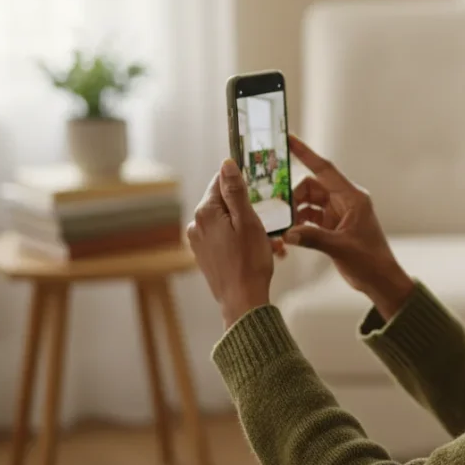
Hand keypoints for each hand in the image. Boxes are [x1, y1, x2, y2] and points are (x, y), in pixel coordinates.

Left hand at [187, 159, 276, 328]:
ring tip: (267, 242)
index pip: (221, 182)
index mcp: (206, 212)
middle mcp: (196, 224)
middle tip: (268, 225)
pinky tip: (254, 251)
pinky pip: (223, 237)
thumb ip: (236, 191)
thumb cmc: (250, 262)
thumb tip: (226, 163)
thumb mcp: (249, 221)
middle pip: (224, 202)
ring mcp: (198, 241)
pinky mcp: (203, 255)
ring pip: (225, 221)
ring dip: (246, 226)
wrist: (242, 300)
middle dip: (247, 209)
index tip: (259, 191)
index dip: (241, 183)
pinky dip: (239, 239)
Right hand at [283, 135, 414, 318]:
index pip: (325, 169)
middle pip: (311, 187)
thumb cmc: (370, 261)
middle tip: (279, 211)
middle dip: (293, 196)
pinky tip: (290, 235)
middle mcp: (345, 201)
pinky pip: (310, 217)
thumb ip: (313, 238)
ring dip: (294, 212)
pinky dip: (299, 224)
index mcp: (353, 198)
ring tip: (283, 226)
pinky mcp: (333, 226)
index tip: (289, 139)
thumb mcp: (341, 248)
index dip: (306, 153)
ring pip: (309, 202)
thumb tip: (288, 234)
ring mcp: (338, 213)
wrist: (380, 280)